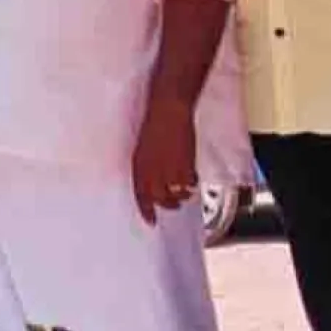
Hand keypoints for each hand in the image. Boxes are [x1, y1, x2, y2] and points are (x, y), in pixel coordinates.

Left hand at [131, 96, 198, 224]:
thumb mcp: (143, 149)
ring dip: (181, 195)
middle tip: (173, 204)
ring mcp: (169, 167)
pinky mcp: (185, 163)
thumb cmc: (154, 124)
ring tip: (184, 192)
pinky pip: (189, 182)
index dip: (145, 210)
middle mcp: (152, 169)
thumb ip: (147, 166)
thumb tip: (154, 181)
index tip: (150, 221)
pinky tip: (192, 179)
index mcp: (138, 165)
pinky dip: (191, 184)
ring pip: (176, 193)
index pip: (140, 195)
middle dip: (167, 204)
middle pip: (159, 198)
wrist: (168, 110)